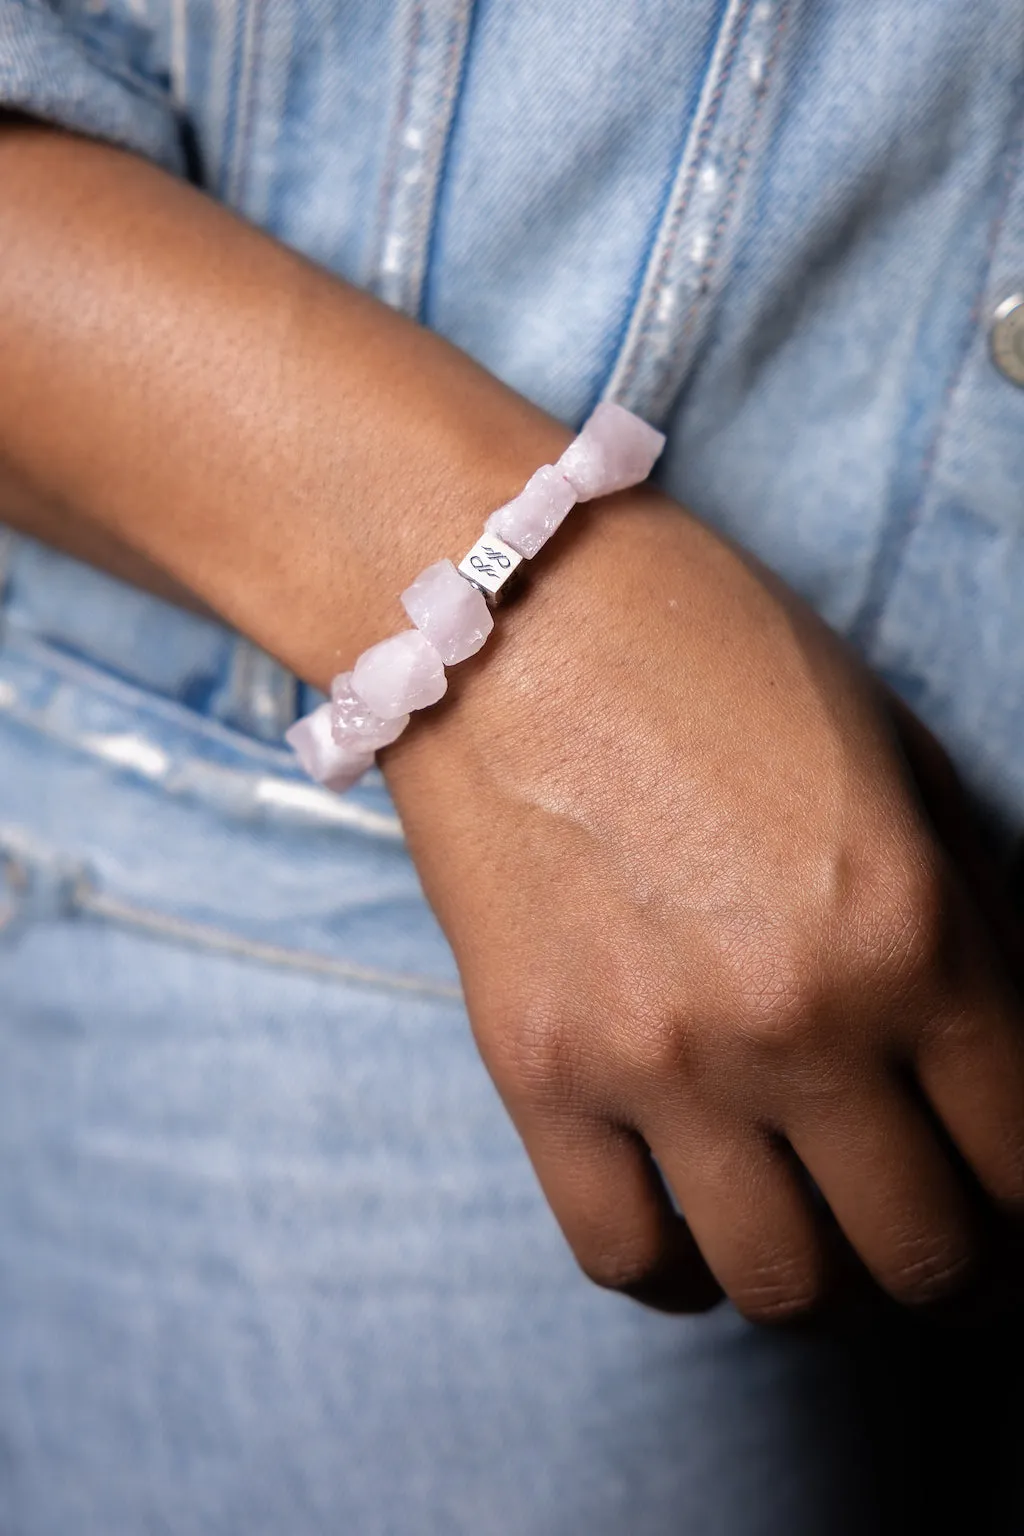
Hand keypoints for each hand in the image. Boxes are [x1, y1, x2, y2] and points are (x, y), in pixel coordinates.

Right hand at [383, 490, 1023, 1319]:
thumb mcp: (897, 757)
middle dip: (947, 1262)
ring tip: (807, 1223)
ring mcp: (654, 1057)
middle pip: (920, 1254)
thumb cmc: (713, 655)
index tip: (1002, 1202)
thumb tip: (1003, 1055)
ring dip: (818, 1276)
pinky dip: (675, 1271)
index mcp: (911, 931)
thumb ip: (975, 916)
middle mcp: (795, 1020)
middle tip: (922, 1225)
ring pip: (780, 1284)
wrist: (507, 611)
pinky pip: (622, 1254)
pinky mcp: (535, 1069)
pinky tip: (690, 1226)